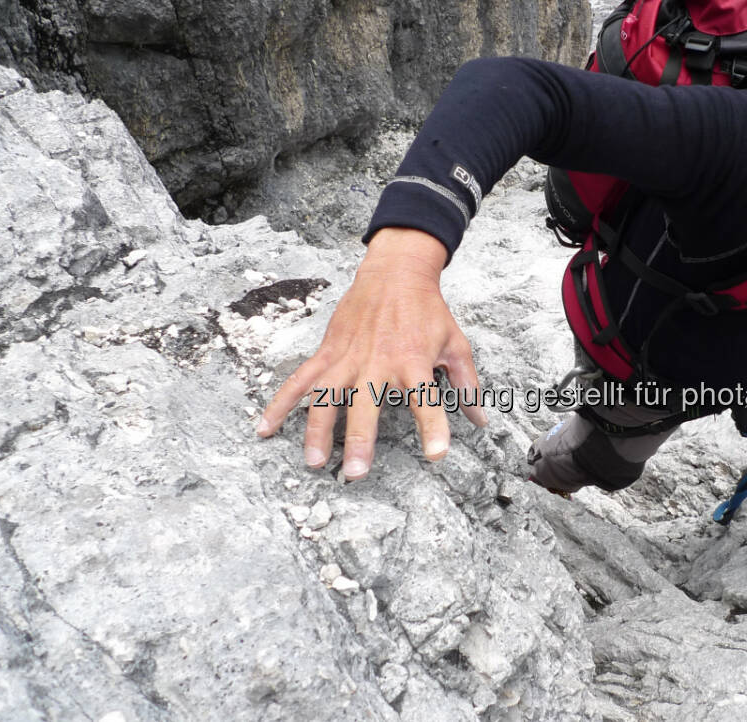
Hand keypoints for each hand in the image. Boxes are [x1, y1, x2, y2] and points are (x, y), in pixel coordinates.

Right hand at [255, 228, 487, 478]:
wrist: (395, 273)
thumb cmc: (428, 311)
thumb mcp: (456, 344)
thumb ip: (467, 385)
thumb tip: (481, 422)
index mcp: (414, 362)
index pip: (426, 400)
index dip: (433, 427)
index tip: (437, 455)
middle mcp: (378, 363)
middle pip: (366, 405)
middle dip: (359, 439)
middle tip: (355, 473)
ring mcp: (348, 358)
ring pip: (327, 397)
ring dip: (317, 430)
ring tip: (315, 462)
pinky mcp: (327, 353)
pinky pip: (300, 381)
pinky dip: (280, 404)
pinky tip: (265, 428)